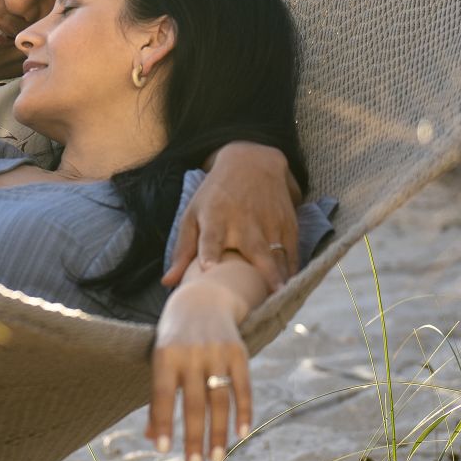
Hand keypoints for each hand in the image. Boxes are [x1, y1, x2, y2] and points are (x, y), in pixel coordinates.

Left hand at [149, 278, 254, 460]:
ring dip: (219, 433)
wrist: (202, 298)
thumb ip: (157, 397)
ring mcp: (217, 351)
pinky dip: (244, 412)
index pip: (161, 394)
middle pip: (193, 403)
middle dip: (193, 437)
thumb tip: (152, 438)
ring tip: (217, 458)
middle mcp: (190, 352)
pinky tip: (242, 434)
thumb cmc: (174, 338)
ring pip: (219, 400)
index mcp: (164, 354)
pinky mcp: (239, 351)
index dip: (162, 422)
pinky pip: (243, 387)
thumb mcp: (160, 359)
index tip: (163, 450)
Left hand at [164, 142, 299, 289]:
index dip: (209, 251)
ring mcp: (269, 223)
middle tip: (269, 294)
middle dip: (263, 271)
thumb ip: (182, 250)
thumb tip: (167, 283)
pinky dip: (293, 270)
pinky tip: (291, 287)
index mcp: (216, 218)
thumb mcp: (193, 215)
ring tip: (282, 298)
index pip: (211, 237)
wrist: (252, 162)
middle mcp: (244, 222)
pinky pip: (293, 252)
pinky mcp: (288, 224)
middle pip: (254, 249)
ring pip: (278, 254)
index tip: (208, 267)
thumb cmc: (216, 196)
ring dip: (281, 277)